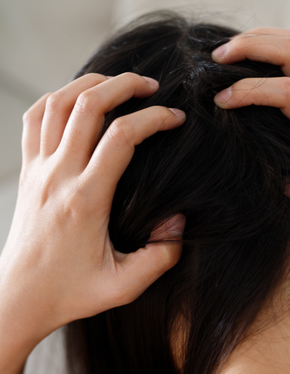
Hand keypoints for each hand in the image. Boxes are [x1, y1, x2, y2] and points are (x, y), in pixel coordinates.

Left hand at [0, 73, 185, 372]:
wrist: (18, 298)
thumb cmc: (69, 291)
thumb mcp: (124, 286)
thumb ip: (161, 256)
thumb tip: (179, 220)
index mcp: (86, 200)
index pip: (122, 138)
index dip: (154, 119)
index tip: (175, 118)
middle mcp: (58, 176)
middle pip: (88, 106)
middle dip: (124, 85)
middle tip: (150, 85)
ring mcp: (38, 170)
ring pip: (58, 103)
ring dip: (90, 84)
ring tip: (117, 83)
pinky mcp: (28, 171)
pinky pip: (35, 119)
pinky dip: (57, 98)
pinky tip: (77, 100)